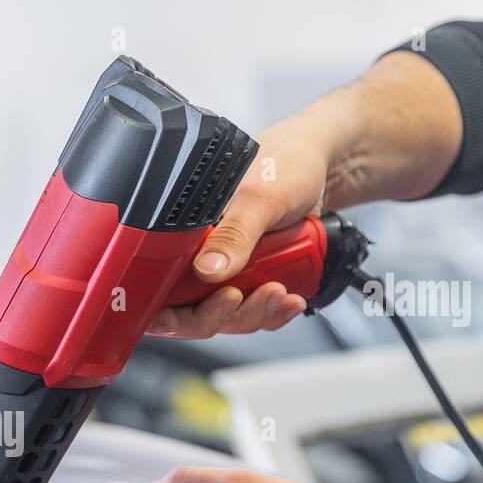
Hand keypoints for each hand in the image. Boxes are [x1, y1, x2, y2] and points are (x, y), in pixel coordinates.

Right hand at [146, 51, 462, 340]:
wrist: (325, 165)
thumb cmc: (285, 164)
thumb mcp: (260, 196)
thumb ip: (234, 233)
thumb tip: (208, 269)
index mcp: (184, 234)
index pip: (158, 287)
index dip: (162, 310)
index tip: (175, 318)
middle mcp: (199, 257)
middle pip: (192, 312)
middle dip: (219, 314)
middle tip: (238, 297)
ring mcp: (227, 272)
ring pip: (228, 317)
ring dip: (254, 313)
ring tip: (279, 291)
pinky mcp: (253, 280)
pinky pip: (255, 312)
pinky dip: (273, 312)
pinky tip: (290, 298)